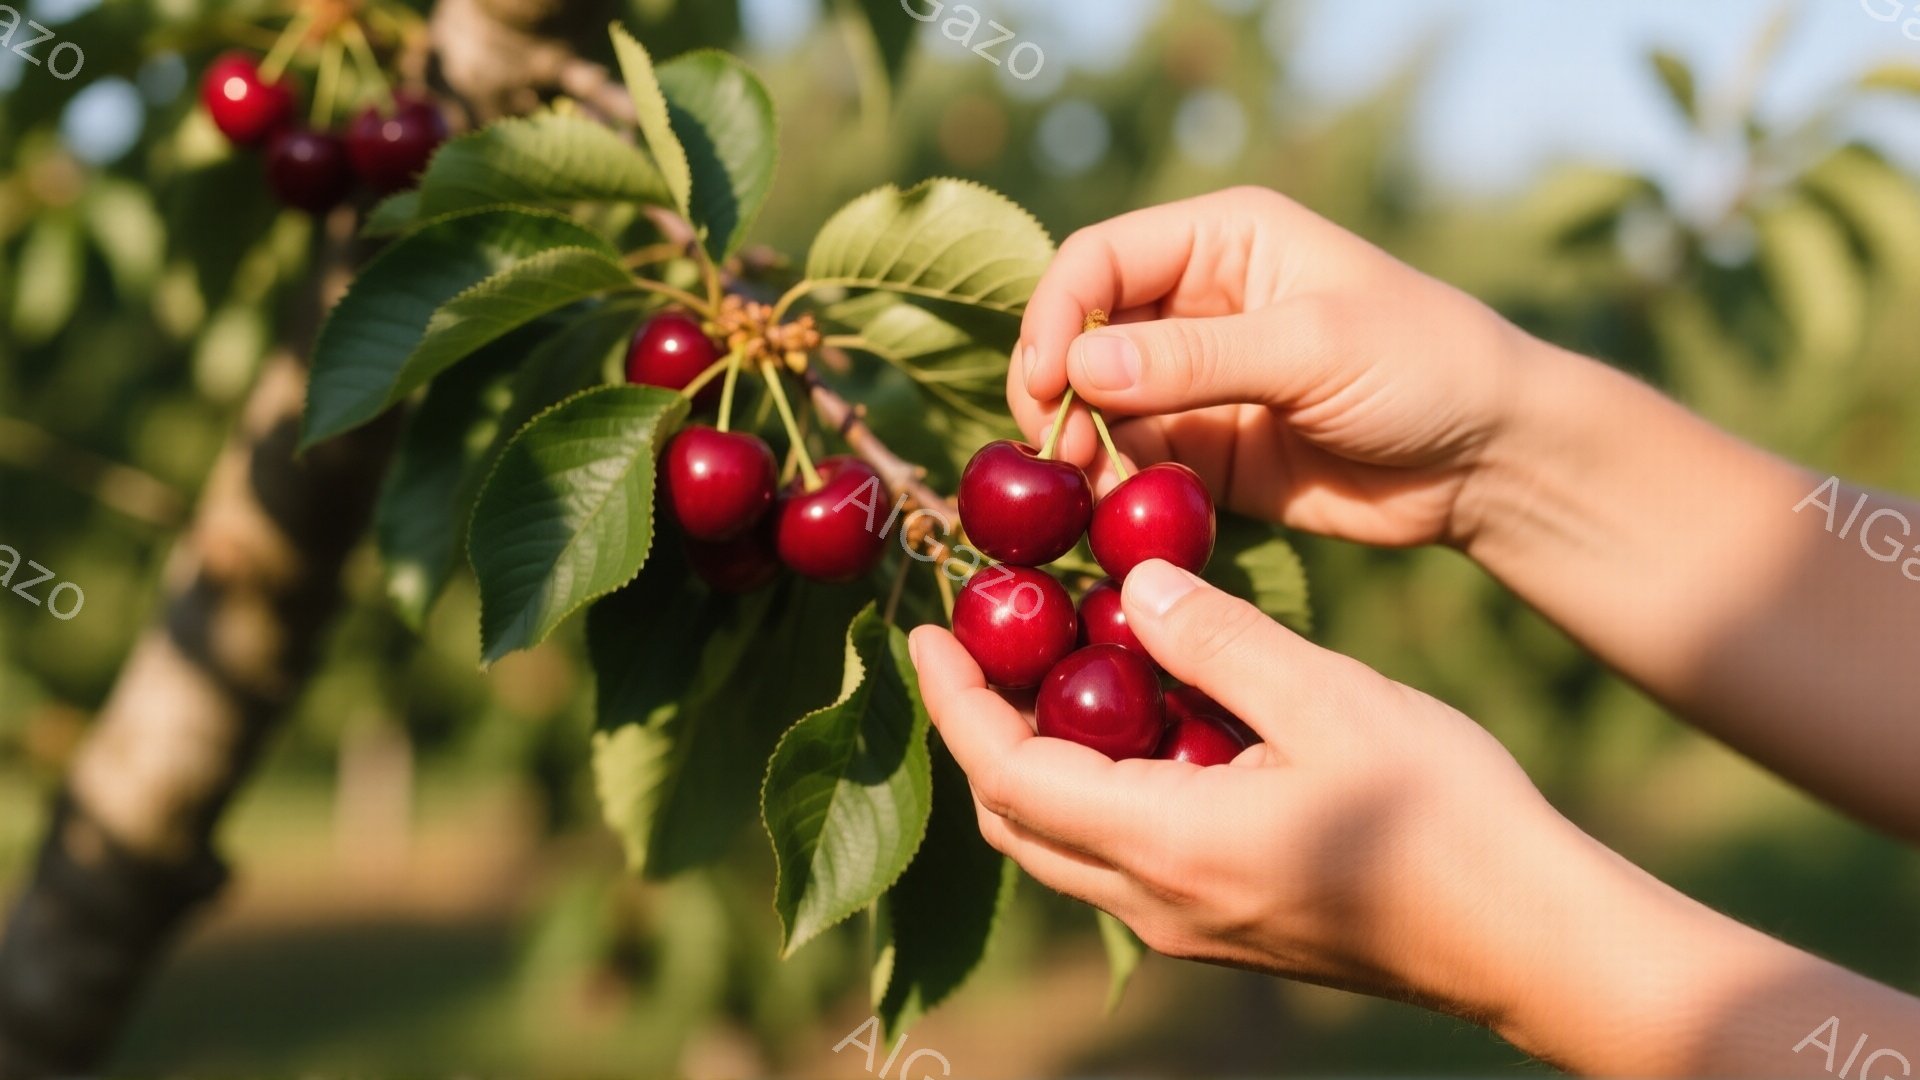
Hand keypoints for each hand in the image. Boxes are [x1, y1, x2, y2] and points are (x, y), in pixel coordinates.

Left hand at [910, 559, 1584, 1018]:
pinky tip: (1141, 724)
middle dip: (979, 731)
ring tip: (1052, 670)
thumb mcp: (1332, 700)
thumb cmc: (1449, 816)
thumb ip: (1220, 639)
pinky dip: (1096, 791)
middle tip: (981, 642)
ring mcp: (1193, 928)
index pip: (1010, 776)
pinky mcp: (1228, 930)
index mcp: (1171, 845)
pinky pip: (1120, 861)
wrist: (1534, 939)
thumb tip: (1132, 583)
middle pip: (1018, 821)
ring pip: (1064, 847)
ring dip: (1036, 764)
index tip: (930, 627)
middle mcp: (1160, 904)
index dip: (955, 701)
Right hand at [1011, 185, 1536, 548]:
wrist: (1493, 462)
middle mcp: (1196, 303)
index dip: (1056, 315)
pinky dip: (1113, 489)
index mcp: (1222, 241)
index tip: (1044, 383)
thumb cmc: (1425, 367)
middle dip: (1056, 390)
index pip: (1099, 259)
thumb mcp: (1313, 347)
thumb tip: (1079, 366)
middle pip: (1082, 334)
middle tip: (1059, 451)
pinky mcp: (1207, 452)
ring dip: (1081, 446)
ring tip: (1089, 490)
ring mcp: (1197, 382)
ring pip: (1097, 406)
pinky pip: (1134, 464)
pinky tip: (1116, 515)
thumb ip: (1196, 360)